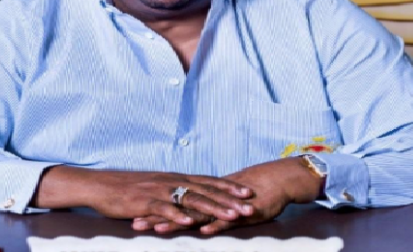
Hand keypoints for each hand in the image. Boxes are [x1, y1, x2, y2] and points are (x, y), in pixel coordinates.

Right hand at [33, 166, 254, 226]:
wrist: (100, 186)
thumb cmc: (128, 189)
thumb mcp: (156, 189)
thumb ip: (174, 193)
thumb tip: (190, 200)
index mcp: (175, 178)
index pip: (208, 181)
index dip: (229, 187)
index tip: (248, 193)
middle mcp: (171, 181)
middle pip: (205, 190)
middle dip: (229, 200)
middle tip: (250, 207)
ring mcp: (158, 191)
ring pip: (190, 199)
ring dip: (212, 208)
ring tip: (230, 216)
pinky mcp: (144, 202)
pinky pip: (164, 209)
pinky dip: (178, 216)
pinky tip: (190, 223)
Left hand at [132, 157, 321, 233]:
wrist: (278, 180)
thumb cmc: (252, 193)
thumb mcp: (224, 203)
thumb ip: (209, 209)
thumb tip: (193, 216)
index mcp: (204, 196)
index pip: (174, 203)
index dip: (155, 209)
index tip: (134, 214)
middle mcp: (210, 199)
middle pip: (179, 208)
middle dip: (157, 216)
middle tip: (134, 223)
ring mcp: (224, 206)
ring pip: (197, 214)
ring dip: (177, 221)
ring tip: (157, 228)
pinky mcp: (241, 213)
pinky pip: (226, 220)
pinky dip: (214, 225)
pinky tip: (201, 231)